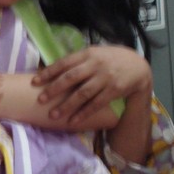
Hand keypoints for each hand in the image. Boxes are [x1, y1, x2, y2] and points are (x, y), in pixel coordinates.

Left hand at [32, 45, 151, 123]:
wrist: (139, 66)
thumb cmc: (111, 59)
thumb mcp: (95, 53)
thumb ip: (78, 60)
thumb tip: (53, 69)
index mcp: (88, 54)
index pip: (64, 63)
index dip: (48, 72)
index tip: (35, 82)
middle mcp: (96, 65)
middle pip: (71, 78)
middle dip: (54, 89)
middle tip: (40, 99)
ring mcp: (105, 78)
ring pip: (82, 93)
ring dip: (67, 105)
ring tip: (53, 115)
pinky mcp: (114, 90)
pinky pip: (96, 104)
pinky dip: (84, 113)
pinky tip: (73, 121)